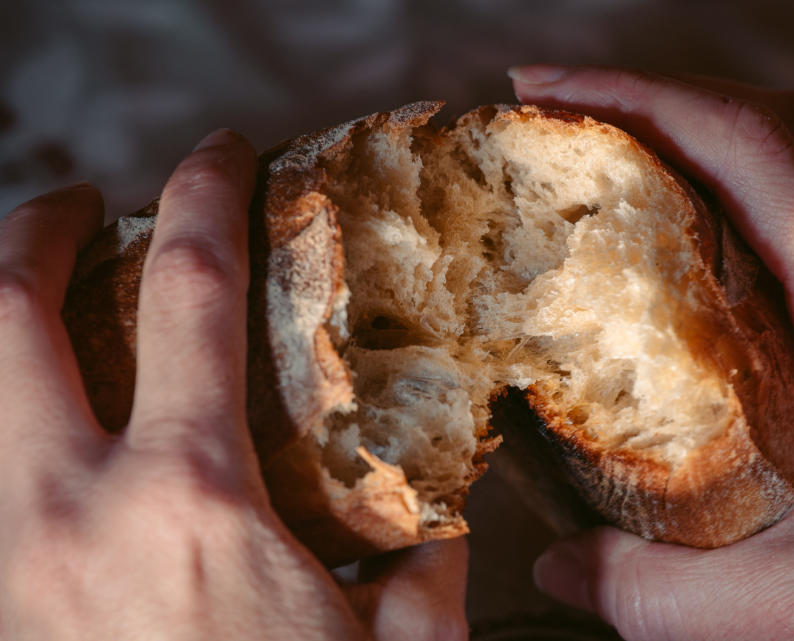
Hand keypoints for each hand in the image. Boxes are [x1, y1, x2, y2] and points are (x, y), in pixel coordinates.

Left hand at [0, 130, 467, 640]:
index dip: (206, 199)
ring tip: (31, 302)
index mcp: (191, 502)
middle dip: (30, 227)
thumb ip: (420, 563)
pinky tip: (34, 438)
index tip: (217, 157)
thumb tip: (444, 506)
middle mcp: (66, 514)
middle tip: (72, 204)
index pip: (192, 292)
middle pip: (4, 312)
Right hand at [509, 65, 793, 639]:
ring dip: (714, 138)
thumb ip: (661, 597)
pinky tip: (710, 246)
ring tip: (623, 162)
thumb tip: (559, 566)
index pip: (746, 148)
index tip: (544, 91)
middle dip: (662, 99)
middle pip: (780, 128)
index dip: (634, 96)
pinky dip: (758, 196)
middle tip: (565, 117)